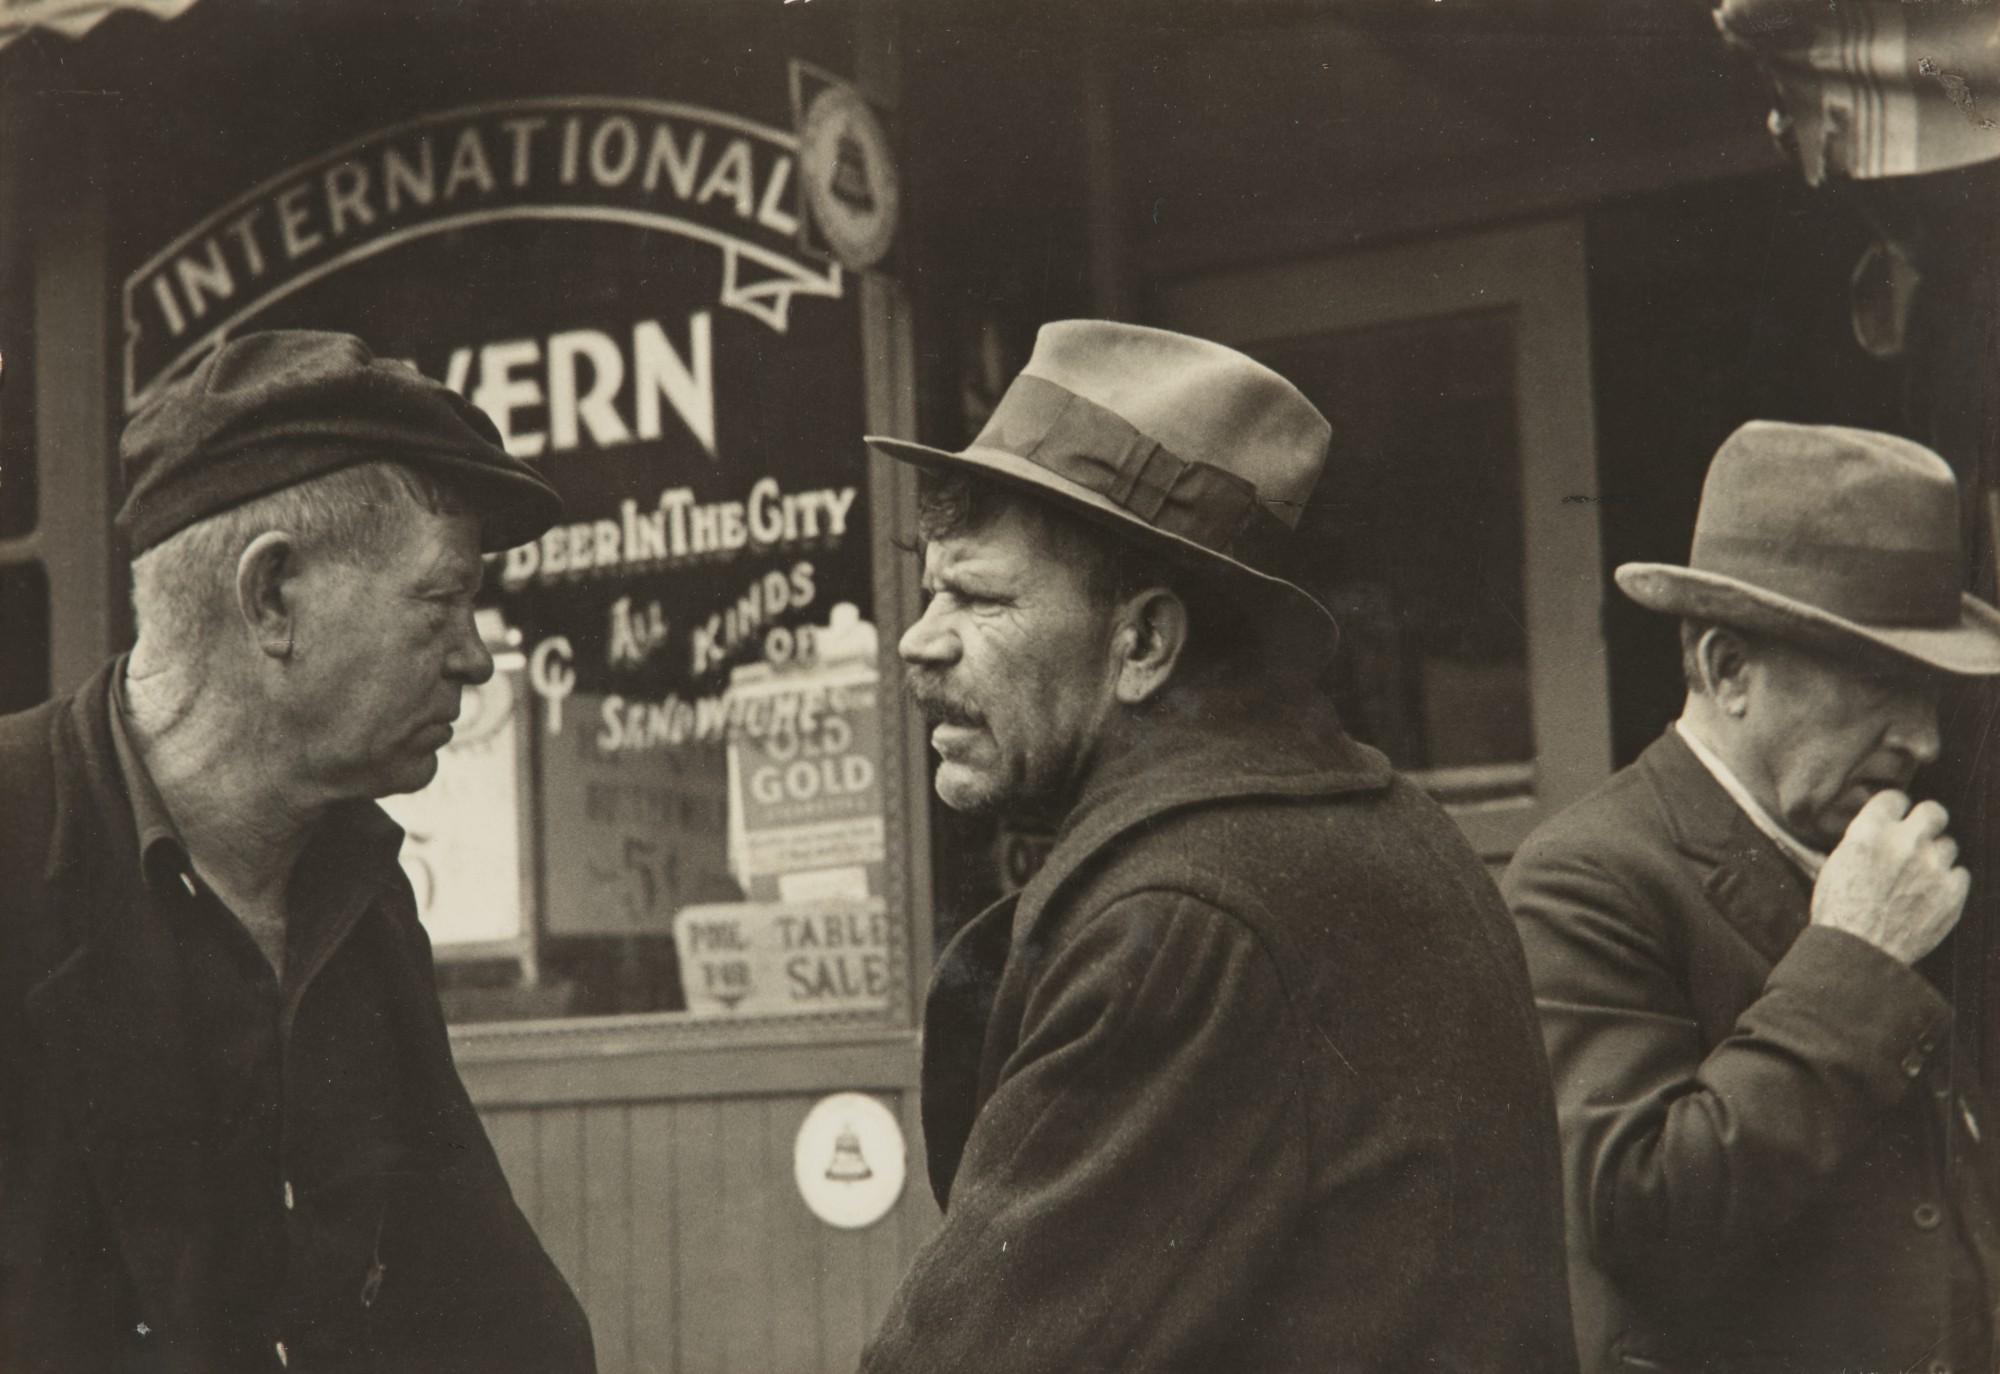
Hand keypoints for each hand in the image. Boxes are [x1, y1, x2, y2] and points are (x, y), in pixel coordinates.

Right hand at [1810, 790, 1969, 964]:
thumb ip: (1862, 841)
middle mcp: (1906, 842)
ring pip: (1949, 845)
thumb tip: (1876, 832)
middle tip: (1917, 838)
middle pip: (1934, 811)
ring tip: (1921, 875)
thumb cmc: (1839, 912)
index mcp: (1870, 832)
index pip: (1895, 798)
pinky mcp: (1953, 892)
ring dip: (1936, 857)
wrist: (1860, 952)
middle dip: (1926, 822)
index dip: (1894, 810)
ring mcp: (1933, 867)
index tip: (1893, 819)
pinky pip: (1961, 874)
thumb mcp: (1835, 866)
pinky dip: (1948, 882)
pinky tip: (1931, 895)